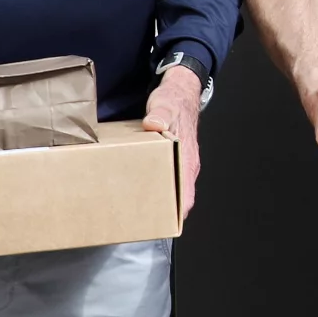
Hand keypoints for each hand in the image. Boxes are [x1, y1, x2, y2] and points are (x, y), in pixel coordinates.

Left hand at [141, 67, 203, 220]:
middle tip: (136, 216)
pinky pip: (159, 176)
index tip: (161, 224)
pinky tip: (129, 180)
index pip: (187, 196)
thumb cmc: (175, 101)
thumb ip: (161, 113)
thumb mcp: (166, 104)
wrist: (178, 93)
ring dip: (151, 195)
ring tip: (128, 202)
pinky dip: (147, 181)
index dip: (176, 212)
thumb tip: (153, 124)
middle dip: (159, 209)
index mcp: (188, 160)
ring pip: (166, 187)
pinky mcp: (167, 158)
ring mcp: (176, 163)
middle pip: (175, 197)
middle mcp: (184, 165)